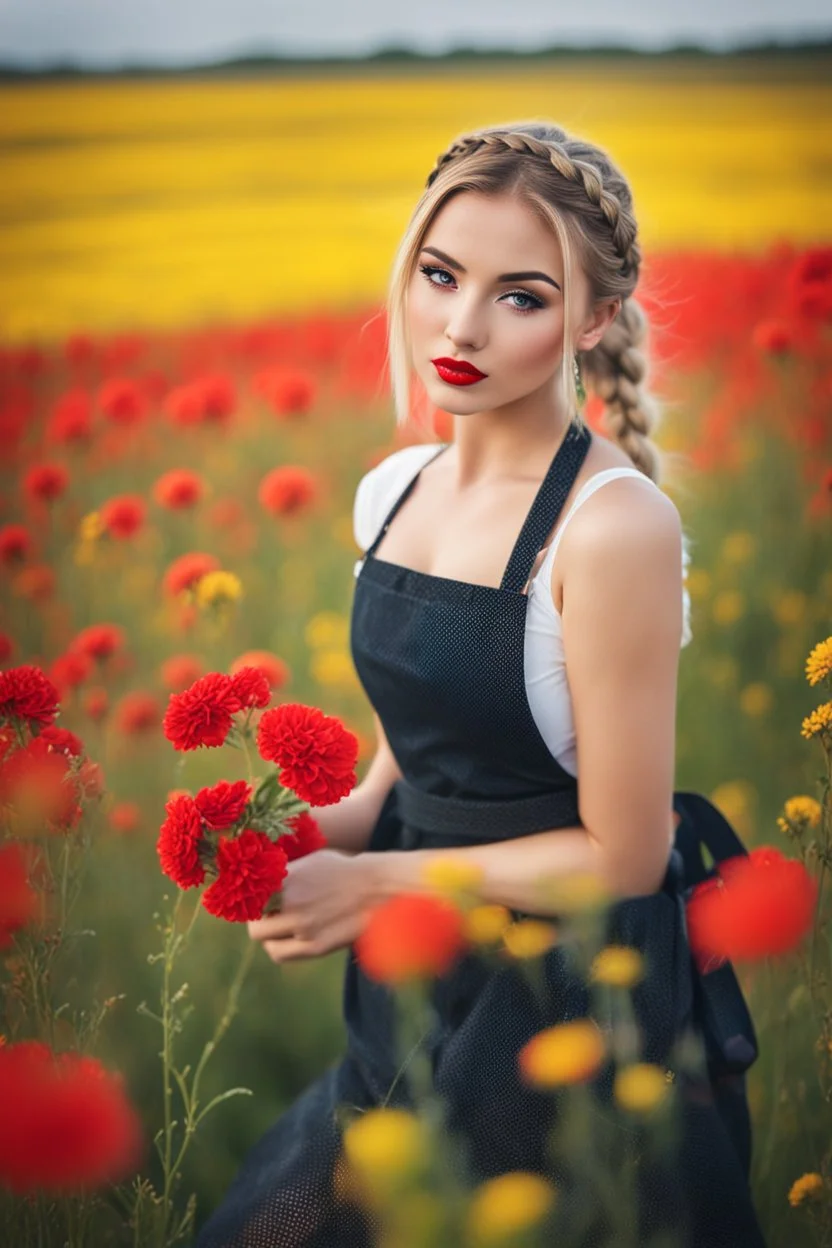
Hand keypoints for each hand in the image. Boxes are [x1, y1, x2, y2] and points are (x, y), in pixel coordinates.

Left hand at [247, 849, 376, 963]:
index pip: (248, 894)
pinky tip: (288, 938)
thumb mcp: (311, 861)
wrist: (377, 888)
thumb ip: (284, 873)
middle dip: (256, 917)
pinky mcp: (315, 947)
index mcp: (288, 878)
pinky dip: (277, 948)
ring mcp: (303, 927)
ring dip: (266, 933)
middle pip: (252, 919)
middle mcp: (292, 902)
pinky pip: (279, 954)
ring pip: (263, 938)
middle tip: (266, 913)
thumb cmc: (344, 871)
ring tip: (279, 926)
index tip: (250, 898)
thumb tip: (258, 882)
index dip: (246, 897)